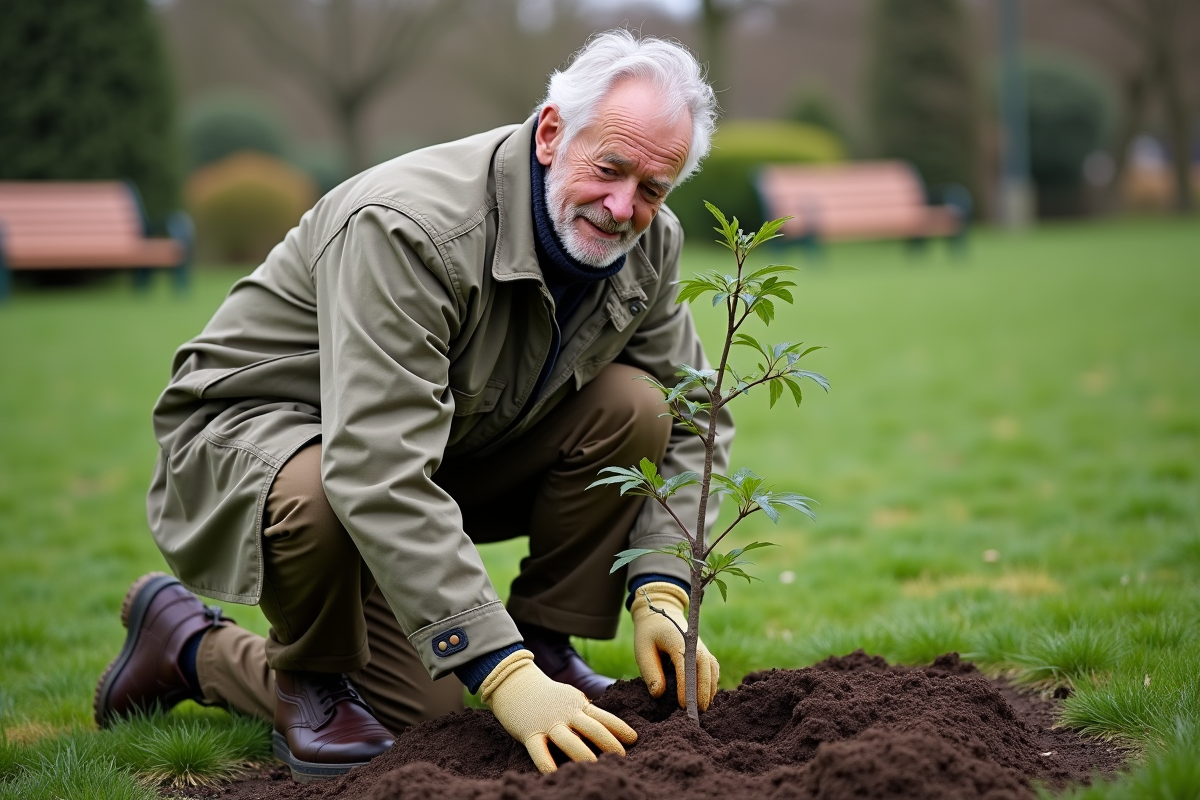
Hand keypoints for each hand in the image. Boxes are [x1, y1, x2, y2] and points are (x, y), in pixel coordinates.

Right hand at [480, 650, 636, 772]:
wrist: (514, 682)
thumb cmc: (546, 696)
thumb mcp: (569, 698)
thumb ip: (585, 712)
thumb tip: (607, 729)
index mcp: (578, 705)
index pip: (603, 717)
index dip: (619, 728)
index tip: (634, 739)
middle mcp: (566, 714)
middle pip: (591, 728)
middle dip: (608, 742)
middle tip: (621, 757)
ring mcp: (548, 724)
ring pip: (568, 740)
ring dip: (583, 753)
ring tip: (596, 766)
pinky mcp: (530, 733)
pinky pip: (538, 750)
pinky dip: (546, 763)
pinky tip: (554, 774)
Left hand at [629, 582, 718, 710]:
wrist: (660, 613)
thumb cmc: (649, 634)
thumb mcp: (642, 650)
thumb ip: (650, 671)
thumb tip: (659, 694)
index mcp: (678, 640)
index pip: (685, 666)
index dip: (685, 687)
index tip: (683, 705)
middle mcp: (694, 643)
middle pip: (704, 667)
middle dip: (703, 691)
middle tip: (697, 712)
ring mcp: (701, 647)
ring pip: (711, 668)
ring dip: (709, 688)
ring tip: (703, 709)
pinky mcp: (704, 652)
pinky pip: (712, 668)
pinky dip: (712, 682)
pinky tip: (707, 697)